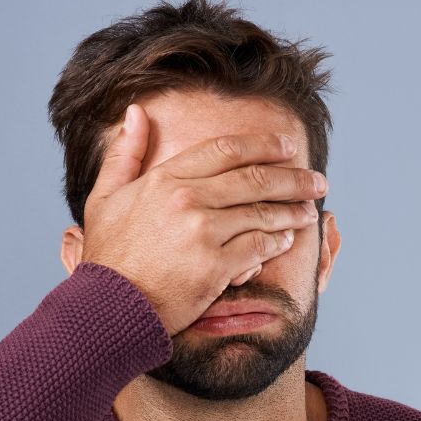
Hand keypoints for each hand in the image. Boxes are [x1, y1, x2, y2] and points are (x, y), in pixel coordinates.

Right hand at [80, 102, 324, 336]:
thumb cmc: (108, 257)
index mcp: (165, 179)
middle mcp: (187, 200)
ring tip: (308, 210)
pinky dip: (276, 242)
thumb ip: (124, 154)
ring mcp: (203, 233)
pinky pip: (257, 248)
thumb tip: (136, 112)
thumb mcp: (104, 198)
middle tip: (316, 180)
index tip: (286, 146)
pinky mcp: (214, 267)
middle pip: (254, 179)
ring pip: (261, 213)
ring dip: (291, 211)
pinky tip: (286, 239)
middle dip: (292, 178)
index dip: (262, 146)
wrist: (109, 308)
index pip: (226, 151)